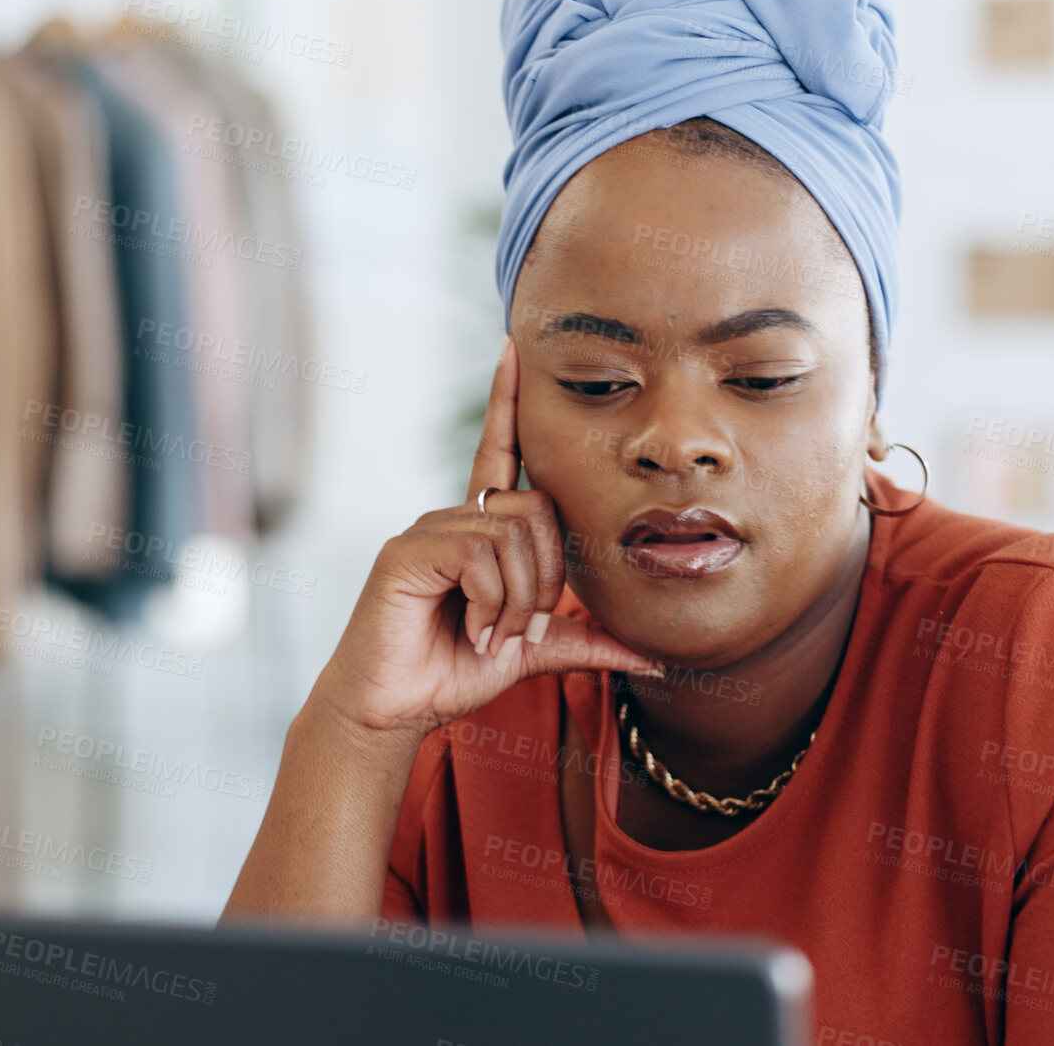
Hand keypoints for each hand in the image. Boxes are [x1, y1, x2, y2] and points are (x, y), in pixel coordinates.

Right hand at [312, 334, 662, 737]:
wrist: (394, 709)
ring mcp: (428, 529)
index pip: (501, 450)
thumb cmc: (453, 671)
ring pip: (513, 534)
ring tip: (493, 635)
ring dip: (519, 599)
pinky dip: (492, 601)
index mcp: (482, 529)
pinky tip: (474, 629)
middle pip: (537, 509)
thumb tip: (659, 656)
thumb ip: (590, 641)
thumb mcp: (534, 651)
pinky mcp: (407, 550)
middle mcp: (455, 517)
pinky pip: (480, 554)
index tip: (514, 345)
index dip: (507, 400)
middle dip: (546, 579)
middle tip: (520, 631)